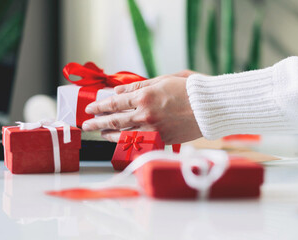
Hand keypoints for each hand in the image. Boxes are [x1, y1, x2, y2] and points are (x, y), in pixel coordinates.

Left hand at [82, 70, 201, 143]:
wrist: (211, 107)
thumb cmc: (190, 89)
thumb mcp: (163, 79)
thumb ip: (139, 85)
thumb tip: (118, 91)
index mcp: (144, 96)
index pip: (114, 102)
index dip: (100, 105)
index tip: (90, 108)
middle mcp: (145, 113)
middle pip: (114, 120)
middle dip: (97, 122)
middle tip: (86, 124)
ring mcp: (152, 128)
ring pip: (124, 133)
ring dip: (109, 133)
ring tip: (100, 133)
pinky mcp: (161, 139)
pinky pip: (139, 142)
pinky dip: (126, 141)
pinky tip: (120, 141)